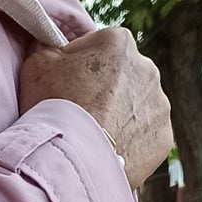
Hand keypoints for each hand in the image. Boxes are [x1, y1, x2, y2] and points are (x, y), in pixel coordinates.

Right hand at [19, 30, 171, 190]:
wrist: (71, 160)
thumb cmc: (52, 107)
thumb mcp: (37, 64)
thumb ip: (48, 45)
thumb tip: (50, 41)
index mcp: (119, 42)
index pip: (100, 50)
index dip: (80, 69)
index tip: (67, 88)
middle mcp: (147, 67)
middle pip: (122, 78)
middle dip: (105, 93)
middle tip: (81, 115)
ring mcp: (159, 104)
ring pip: (136, 107)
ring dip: (119, 117)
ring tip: (95, 136)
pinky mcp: (163, 136)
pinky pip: (146, 136)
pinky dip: (131, 143)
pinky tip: (110, 151)